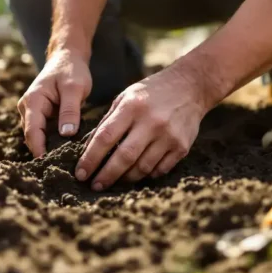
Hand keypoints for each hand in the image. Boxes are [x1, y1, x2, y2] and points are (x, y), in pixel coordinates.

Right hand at [18, 49, 91, 157]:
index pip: (32, 131)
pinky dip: (53, 142)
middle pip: (32, 137)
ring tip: (63, 165)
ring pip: (38, 136)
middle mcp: (27, 108)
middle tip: (59, 171)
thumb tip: (66, 134)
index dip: (39, 149)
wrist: (67, 58)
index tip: (48, 166)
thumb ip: (70, 111)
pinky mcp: (41, 116)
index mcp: (33, 101)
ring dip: (48, 148)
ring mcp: (32, 113)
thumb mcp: (74, 88)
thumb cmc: (71, 70)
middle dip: (43, 153)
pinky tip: (65, 152)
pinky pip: (44, 133)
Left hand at [75, 62, 213, 189]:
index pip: (105, 137)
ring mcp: (168, 135)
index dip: (90, 158)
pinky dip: (146, 175)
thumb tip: (89, 148)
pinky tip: (137, 173)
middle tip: (94, 186)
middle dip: (106, 175)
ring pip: (142, 168)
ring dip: (125, 178)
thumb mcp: (125, 97)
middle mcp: (151, 122)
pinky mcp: (182, 146)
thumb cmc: (151, 92)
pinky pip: (160, 170)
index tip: (80, 173)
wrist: (191, 86)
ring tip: (114, 181)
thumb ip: (108, 121)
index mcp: (131, 107)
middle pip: (124, 157)